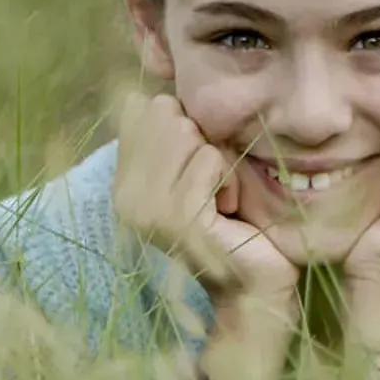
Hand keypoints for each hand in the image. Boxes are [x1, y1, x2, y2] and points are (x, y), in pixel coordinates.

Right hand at [112, 91, 298, 298]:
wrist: (253, 287)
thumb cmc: (237, 224)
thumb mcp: (202, 172)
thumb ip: (178, 136)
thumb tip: (160, 92)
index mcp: (125, 183)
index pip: (147, 108)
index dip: (189, 126)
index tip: (200, 173)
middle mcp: (126, 197)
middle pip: (169, 114)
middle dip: (206, 143)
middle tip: (214, 190)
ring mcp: (148, 209)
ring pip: (190, 135)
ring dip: (222, 165)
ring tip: (222, 203)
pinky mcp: (178, 218)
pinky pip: (210, 160)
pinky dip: (231, 180)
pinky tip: (229, 213)